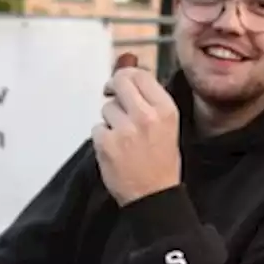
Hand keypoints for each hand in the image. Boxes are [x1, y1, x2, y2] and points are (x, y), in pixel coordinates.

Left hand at [92, 67, 181, 205]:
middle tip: (110, 93)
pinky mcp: (106, 143)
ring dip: (110, 119)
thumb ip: (149, 99)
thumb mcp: (167, 126)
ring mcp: (125, 130)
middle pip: (120, 83)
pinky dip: (102, 138)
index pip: (140, 76)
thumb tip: (128, 67)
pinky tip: (115, 150)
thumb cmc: (161, 163)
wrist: (154, 196)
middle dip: (112, 86)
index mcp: (165, 110)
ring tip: (123, 138)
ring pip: (106, 108)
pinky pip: (97, 128)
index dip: (126, 75)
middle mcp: (146, 116)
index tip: (121, 82)